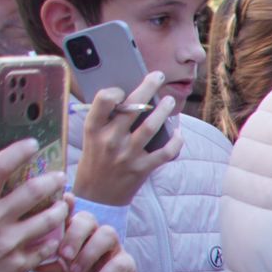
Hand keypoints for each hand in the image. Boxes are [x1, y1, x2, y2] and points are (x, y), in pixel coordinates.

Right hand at [0, 141, 65, 271]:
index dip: (17, 152)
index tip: (32, 144)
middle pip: (33, 191)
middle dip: (52, 181)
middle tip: (60, 177)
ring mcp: (6, 244)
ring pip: (49, 218)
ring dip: (61, 208)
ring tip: (63, 204)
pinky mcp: (19, 265)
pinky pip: (48, 245)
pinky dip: (54, 238)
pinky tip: (56, 235)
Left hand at [34, 207, 136, 271]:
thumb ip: (47, 265)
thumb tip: (40, 253)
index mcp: (71, 237)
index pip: (69, 214)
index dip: (65, 205)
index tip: (61, 203)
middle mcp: (92, 240)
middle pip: (89, 219)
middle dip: (75, 233)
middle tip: (64, 254)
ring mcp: (111, 252)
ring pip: (108, 234)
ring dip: (89, 252)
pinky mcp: (127, 268)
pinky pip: (120, 263)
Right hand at [72, 73, 179, 206]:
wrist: (96, 196)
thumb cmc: (96, 159)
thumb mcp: (92, 137)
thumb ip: (106, 119)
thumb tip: (130, 94)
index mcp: (93, 129)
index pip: (103, 101)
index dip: (116, 90)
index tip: (124, 87)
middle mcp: (110, 140)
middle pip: (133, 108)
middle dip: (148, 88)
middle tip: (158, 76)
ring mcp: (127, 155)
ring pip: (151, 127)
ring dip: (164, 111)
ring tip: (170, 101)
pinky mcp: (142, 169)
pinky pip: (165, 153)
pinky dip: (176, 142)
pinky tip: (179, 133)